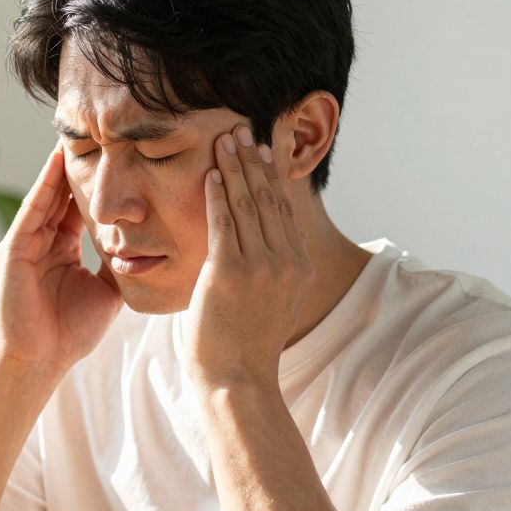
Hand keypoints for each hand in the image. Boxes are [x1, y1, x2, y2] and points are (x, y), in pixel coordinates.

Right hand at [0, 141, 122, 376]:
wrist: (40, 360)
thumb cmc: (70, 333)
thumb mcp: (106, 292)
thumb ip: (120, 265)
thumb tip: (149, 246)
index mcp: (63, 250)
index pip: (81, 207)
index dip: (98, 183)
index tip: (118, 156)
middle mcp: (43, 240)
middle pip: (63, 194)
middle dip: (80, 164)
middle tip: (99, 129)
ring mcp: (26, 242)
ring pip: (48, 194)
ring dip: (61, 164)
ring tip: (79, 132)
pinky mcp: (13, 247)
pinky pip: (33, 209)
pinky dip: (45, 184)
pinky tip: (57, 160)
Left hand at [185, 126, 315, 390]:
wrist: (236, 380)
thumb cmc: (243, 347)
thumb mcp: (268, 303)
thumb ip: (268, 271)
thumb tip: (255, 249)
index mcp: (298, 267)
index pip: (284, 209)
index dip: (271, 175)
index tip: (262, 148)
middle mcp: (286, 261)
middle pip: (269, 198)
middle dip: (254, 160)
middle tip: (242, 129)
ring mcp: (261, 266)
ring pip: (248, 204)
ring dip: (235, 167)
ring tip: (225, 140)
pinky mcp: (231, 272)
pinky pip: (224, 223)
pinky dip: (218, 194)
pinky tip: (211, 173)